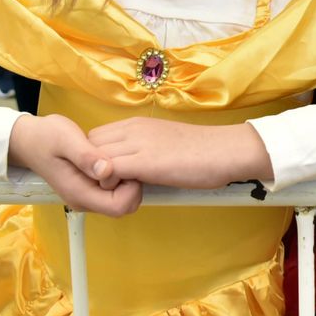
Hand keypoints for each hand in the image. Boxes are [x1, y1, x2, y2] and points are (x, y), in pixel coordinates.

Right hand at [7, 114, 141, 216]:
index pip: (119, 206)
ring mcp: (86, 196)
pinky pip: (113, 189)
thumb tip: (107, 170)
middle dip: (132, 183)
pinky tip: (112, 157)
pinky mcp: (89, 188)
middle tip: (122, 157)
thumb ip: (86, 156)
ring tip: (116, 155)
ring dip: (126, 178)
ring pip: (121, 198)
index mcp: (80, 193)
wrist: (28, 140)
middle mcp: (84, 200)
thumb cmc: (45, 137)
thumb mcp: (65, 139)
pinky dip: (119, 175)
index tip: (124, 164)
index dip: (130, 187)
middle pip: (124, 205)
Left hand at [87, 118, 272, 188]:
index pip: (96, 137)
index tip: (108, 175)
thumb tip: (130, 169)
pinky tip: (126, 192)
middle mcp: (133, 129)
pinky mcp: (145, 162)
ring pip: (94, 158)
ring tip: (118, 190)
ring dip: (99, 178)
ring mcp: (137, 144)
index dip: (95, 158)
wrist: (226, 151)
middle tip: (108, 186)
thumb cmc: (202, 152)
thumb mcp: (163, 143)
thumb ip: (141, 151)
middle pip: (89, 146)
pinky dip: (109, 183)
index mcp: (137, 124)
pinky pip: (108, 171)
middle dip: (91, 167)